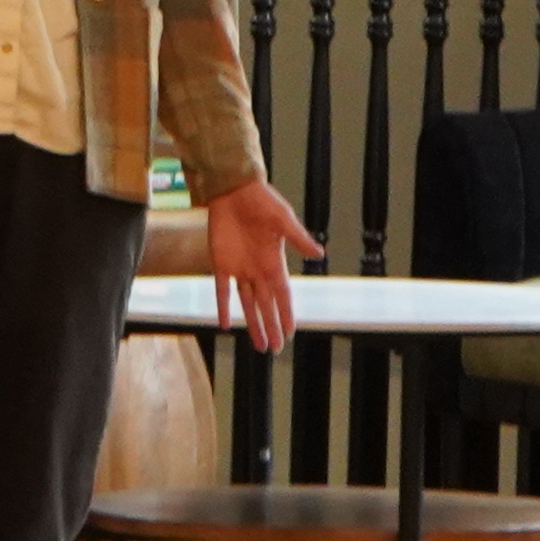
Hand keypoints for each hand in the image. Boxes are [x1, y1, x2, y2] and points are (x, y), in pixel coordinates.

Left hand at [200, 178, 318, 349]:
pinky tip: (226, 324)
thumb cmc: (261, 202)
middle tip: (274, 349)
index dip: (286, 314)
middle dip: (271, 327)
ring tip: (258, 344)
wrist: (233, 191)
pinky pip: (221, 291)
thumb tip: (318, 252)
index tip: (291, 332)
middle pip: (265, 305)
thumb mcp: (283, 219)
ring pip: (247, 303)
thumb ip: (298, 238)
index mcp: (274, 262)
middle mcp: (258, 270)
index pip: (282, 295)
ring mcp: (239, 269)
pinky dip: (223, 307)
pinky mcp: (220, 264)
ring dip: (252, 323)